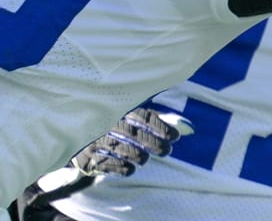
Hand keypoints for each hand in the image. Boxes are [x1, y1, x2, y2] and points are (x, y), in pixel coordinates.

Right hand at [23, 109, 192, 207]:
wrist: (75, 129)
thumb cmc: (115, 120)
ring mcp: (93, 137)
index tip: (175, 137)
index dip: (161, 127)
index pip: (144, 116)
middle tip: (167, 152)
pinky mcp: (84, 155)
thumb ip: (161, 121)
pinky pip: (103, 162)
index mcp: (120, 107)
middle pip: (133, 132)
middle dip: (152, 143)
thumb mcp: (135, 116)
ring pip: (118, 147)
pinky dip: (118, 167)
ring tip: (145, 160)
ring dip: (136, 155)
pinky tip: (130, 169)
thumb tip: (191, 129)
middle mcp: (106, 120)